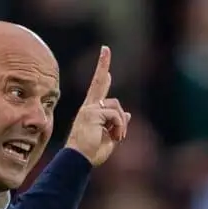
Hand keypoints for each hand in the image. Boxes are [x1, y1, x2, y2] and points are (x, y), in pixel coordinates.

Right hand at [65, 46, 130, 165]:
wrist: (79, 159)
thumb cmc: (91, 153)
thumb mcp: (110, 137)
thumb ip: (117, 124)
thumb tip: (128, 113)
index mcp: (92, 112)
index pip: (98, 89)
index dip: (102, 73)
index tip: (105, 59)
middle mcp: (89, 108)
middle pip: (98, 83)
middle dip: (102, 64)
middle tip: (105, 49)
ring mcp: (89, 109)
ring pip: (116, 106)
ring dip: (121, 124)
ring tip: (117, 137)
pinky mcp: (92, 112)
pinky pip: (115, 115)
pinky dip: (119, 127)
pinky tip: (115, 137)